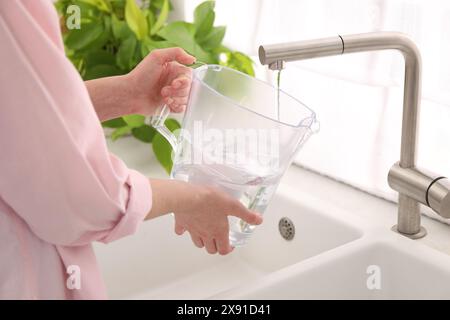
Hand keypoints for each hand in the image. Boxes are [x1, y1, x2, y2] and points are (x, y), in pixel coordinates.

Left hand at [127, 47, 195, 114]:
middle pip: (189, 88)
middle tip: (163, 91)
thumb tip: (193, 59)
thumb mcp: (157, 57)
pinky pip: (182, 108)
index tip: (174, 83)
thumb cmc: (142, 75)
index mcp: (173, 69)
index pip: (189, 75)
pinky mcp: (170, 105)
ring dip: (175, 98)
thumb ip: (176, 52)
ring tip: (162, 97)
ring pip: (186, 98)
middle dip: (177, 91)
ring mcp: (173, 94)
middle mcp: (174, 81)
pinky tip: (166, 104)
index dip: (184, 81)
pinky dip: (176, 106)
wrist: (131, 95)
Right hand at [147, 179, 262, 254]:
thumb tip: (258, 220)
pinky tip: (186, 226)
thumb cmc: (209, 200)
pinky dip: (184, 231)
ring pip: (198, 243)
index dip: (228, 249)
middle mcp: (205, 234)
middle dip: (216, 247)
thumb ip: (246, 214)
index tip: (230, 245)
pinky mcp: (182, 223)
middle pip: (210, 249)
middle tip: (219, 240)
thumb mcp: (233, 205)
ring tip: (206, 235)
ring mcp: (193, 230)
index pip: (223, 250)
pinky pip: (181, 231)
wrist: (188, 196)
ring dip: (203, 242)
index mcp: (218, 231)